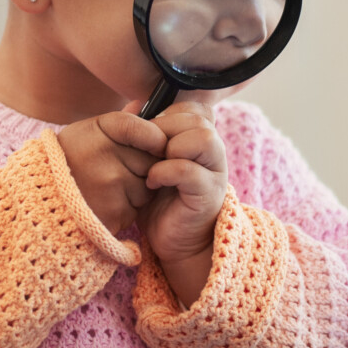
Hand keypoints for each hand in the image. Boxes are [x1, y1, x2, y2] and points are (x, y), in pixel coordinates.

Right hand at [56, 108, 166, 237]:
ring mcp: (109, 187)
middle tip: (124, 167)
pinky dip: (127, 207)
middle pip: (151, 160)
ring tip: (111, 186)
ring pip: (146, 187)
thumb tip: (142, 104)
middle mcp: (104, 157)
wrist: (37, 197)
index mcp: (98, 130)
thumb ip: (118, 121)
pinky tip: (107, 202)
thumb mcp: (86, 132)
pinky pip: (136, 208)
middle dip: (146, 165)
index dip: (155, 137)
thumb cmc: (66, 160)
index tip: (155, 143)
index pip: (145, 130)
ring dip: (138, 188)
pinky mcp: (112, 213)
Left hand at [139, 101, 226, 305]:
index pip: (193, 107)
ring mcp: (215, 173)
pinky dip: (165, 172)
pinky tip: (152, 183)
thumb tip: (132, 104)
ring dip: (172, 146)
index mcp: (202, 140)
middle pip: (198, 118)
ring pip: (203, 138)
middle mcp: (214, 153)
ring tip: (154, 164)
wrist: (175, 243)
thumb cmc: (161, 200)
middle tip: (147, 149)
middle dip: (165, 129)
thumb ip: (144, 133)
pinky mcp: (208, 194)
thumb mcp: (149, 161)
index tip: (150, 135)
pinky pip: (188, 170)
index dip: (168, 114)